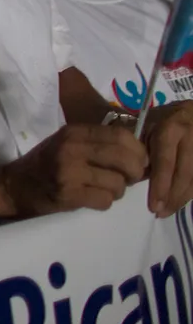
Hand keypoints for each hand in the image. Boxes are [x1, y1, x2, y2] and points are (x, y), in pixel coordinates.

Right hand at [0, 123, 147, 217]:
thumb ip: (98, 143)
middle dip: (134, 173)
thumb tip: (140, 155)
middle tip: (127, 180)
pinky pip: (105, 200)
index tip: (136, 162)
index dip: (138, 151)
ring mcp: (69, 171)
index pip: (122, 136)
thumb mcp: (68, 144)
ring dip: (116, 191)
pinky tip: (91, 199)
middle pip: (125, 159)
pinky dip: (103, 203)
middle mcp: (72, 148)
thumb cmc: (45, 165)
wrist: (12, 186)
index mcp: (74, 132)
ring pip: (117, 183)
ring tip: (102, 190)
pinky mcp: (68, 193)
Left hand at [143, 102, 192, 217]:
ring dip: (182, 198)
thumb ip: (142, 150)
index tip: (153, 205)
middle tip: (160, 212)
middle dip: (172, 197)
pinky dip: (191, 191)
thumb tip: (137, 178)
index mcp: (170, 130)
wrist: (192, 111)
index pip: (165, 163)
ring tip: (168, 210)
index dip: (160, 186)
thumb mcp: (148, 127)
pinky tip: (180, 200)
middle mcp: (191, 137)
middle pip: (184, 174)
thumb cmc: (163, 120)